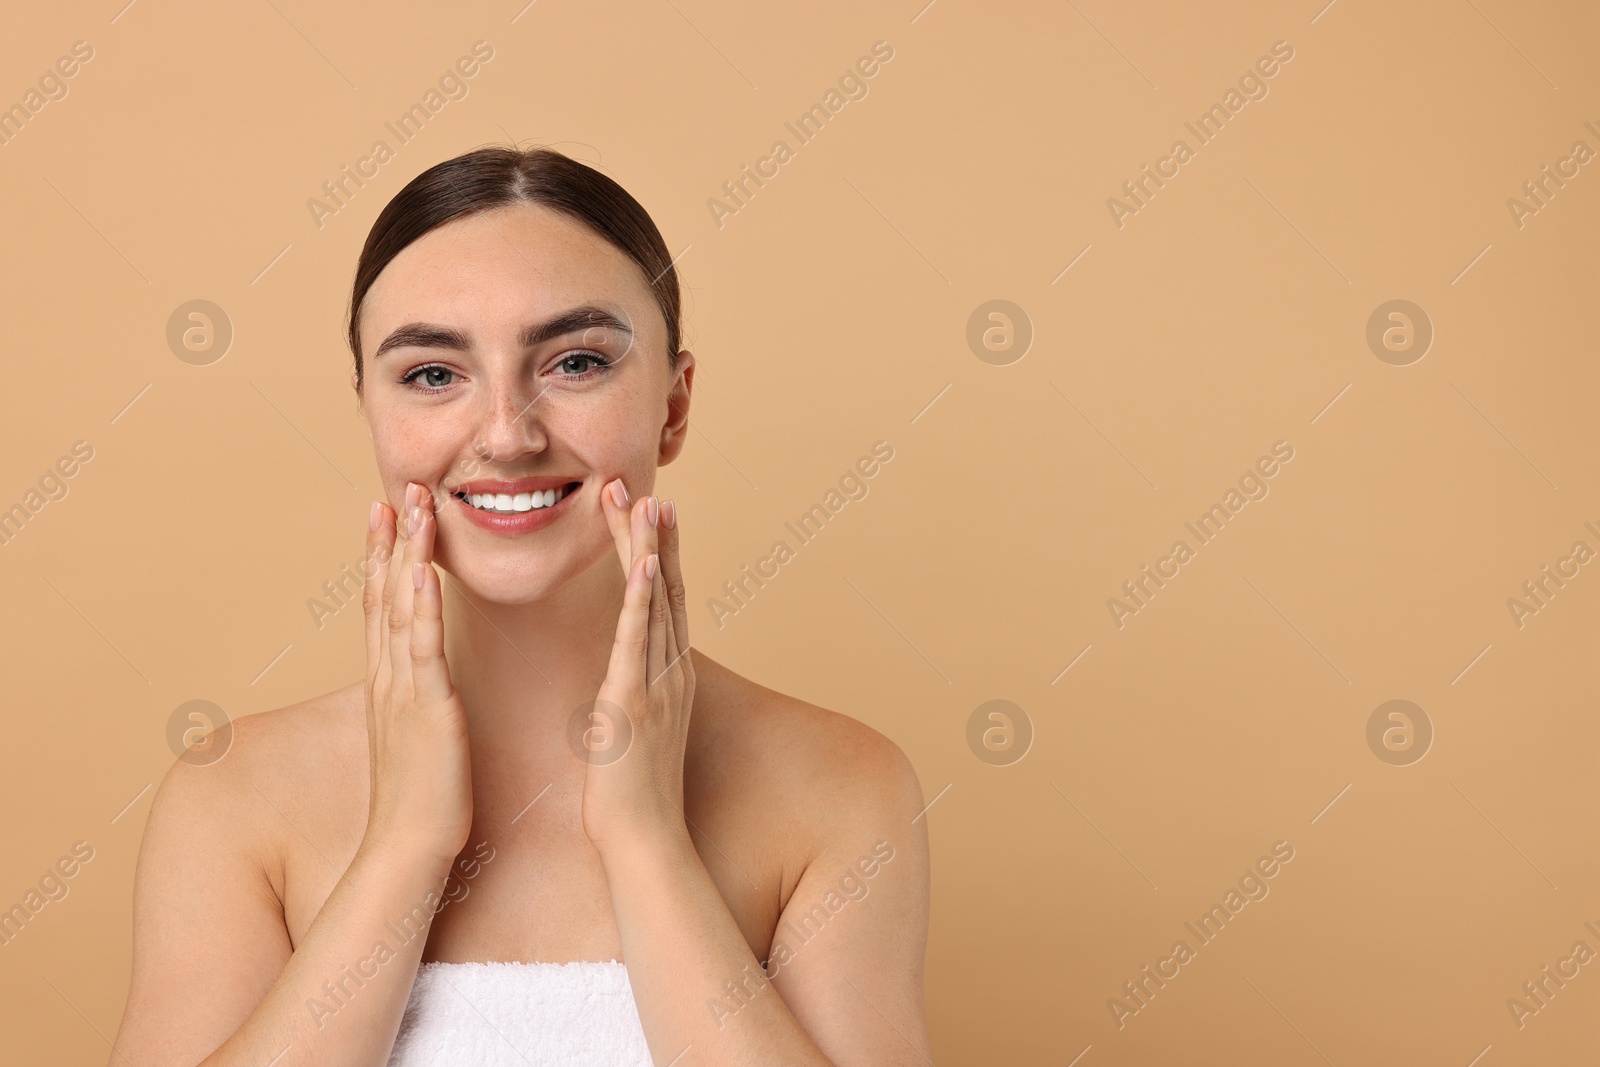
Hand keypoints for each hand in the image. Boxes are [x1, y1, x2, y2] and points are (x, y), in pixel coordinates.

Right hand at [359, 482, 473, 870]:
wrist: (410, 849)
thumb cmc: (425, 798)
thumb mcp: (420, 735)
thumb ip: (420, 700)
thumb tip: (426, 680)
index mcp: (391, 682)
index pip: (383, 606)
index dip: (383, 557)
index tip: (386, 512)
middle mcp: (389, 677)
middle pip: (385, 594)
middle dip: (391, 540)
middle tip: (396, 488)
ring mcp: (402, 690)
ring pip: (400, 608)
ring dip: (405, 554)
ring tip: (410, 506)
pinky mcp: (425, 709)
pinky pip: (422, 648)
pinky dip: (419, 606)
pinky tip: (422, 570)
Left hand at [581, 479, 695, 853]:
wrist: (643, 844)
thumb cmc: (629, 797)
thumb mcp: (630, 732)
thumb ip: (628, 698)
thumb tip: (617, 680)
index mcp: (665, 677)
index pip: (660, 601)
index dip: (655, 553)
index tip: (646, 511)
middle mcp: (669, 672)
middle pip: (663, 589)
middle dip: (652, 537)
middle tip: (641, 487)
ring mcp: (657, 685)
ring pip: (654, 604)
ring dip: (650, 551)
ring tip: (644, 503)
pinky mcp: (635, 702)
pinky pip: (638, 642)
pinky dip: (641, 600)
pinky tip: (643, 565)